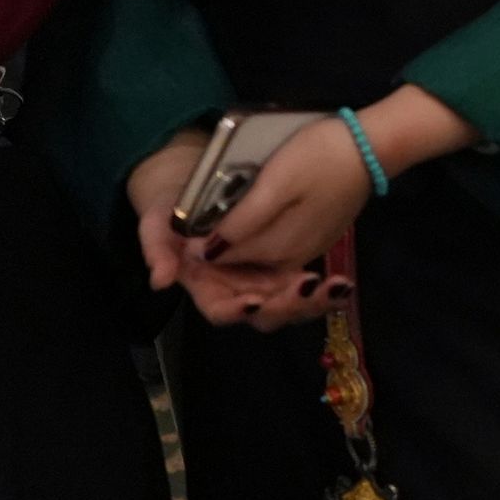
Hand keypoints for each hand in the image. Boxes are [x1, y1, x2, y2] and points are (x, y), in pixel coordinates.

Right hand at [128, 121, 361, 330]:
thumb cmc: (170, 209)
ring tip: (337, 287)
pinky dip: (323, 287)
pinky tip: (343, 282)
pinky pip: (305, 285)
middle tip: (309, 287)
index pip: (221, 310)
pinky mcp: (283, 264)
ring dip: (314, 301)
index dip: (237, 310)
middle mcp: (237, 290)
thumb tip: (160, 281)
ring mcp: (263, 279)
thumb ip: (156, 249)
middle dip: (289, 306)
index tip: (255, 302)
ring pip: (290, 304)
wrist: (194, 186)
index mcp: (206, 286)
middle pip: (266, 314)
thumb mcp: (156, 222)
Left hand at [197, 114, 374, 282]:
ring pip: (259, 260)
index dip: (197, 244)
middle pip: (240, 266)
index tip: (183, 224)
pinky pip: (278, 251)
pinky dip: (259, 242)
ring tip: (222, 217)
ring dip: (238, 248)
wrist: (370, 147)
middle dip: (217, 253)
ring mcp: (307, 251)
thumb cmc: (319, 156)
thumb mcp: (275, 184)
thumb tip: (205, 252)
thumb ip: (242, 223)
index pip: (220, 259)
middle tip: (199, 223)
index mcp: (276, 250)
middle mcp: (290, 260)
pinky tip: (252, 218)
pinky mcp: (317, 238)